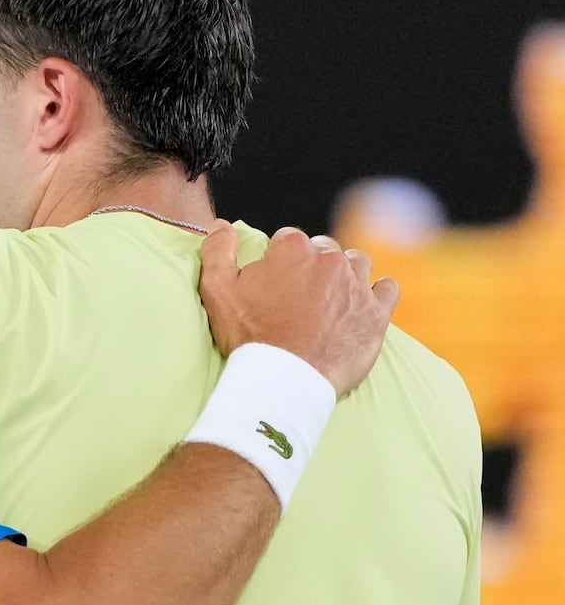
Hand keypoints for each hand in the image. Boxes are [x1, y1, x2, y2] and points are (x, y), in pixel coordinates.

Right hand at [199, 220, 399, 396]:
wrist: (286, 379)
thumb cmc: (250, 336)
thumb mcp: (217, 291)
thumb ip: (217, 250)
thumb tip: (220, 225)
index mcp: (292, 249)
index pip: (287, 239)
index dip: (278, 259)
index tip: (273, 281)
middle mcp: (329, 259)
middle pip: (323, 249)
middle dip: (312, 265)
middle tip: (298, 295)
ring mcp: (357, 284)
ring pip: (356, 263)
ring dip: (345, 274)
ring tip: (329, 297)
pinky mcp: (377, 312)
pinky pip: (387, 288)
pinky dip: (377, 292)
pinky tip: (363, 303)